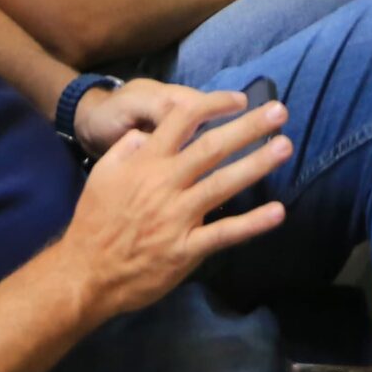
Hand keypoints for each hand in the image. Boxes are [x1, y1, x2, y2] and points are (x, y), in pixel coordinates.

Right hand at [57, 88, 290, 320]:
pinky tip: (277, 212)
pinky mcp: (186, 249)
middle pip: (211, 147)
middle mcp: (165, 183)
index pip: (182, 121)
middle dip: (248, 127)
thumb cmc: (95, 221)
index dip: (214, 105)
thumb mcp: (102, 173)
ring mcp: (178, 217)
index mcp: (146, 162)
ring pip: (223, 184)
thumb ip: (126, 148)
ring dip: (256, 164)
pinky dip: (252, 223)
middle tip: (279, 112)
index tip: (240, 99)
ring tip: (285, 147)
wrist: (87, 272)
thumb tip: (150, 132)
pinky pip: (224, 234)